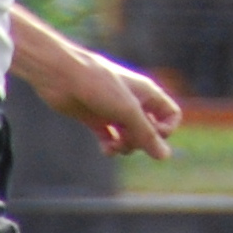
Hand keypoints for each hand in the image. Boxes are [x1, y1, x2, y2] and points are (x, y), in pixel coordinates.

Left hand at [18, 30, 181, 159]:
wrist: (62, 76)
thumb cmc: (97, 84)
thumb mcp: (127, 110)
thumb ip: (146, 133)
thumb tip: (165, 156)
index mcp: (146, 92)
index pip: (170, 115)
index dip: (166, 130)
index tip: (152, 133)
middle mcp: (132, 101)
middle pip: (150, 130)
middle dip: (141, 141)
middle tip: (126, 139)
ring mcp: (114, 110)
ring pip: (130, 137)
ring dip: (125, 147)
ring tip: (113, 144)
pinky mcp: (96, 118)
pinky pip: (111, 140)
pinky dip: (111, 147)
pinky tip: (105, 148)